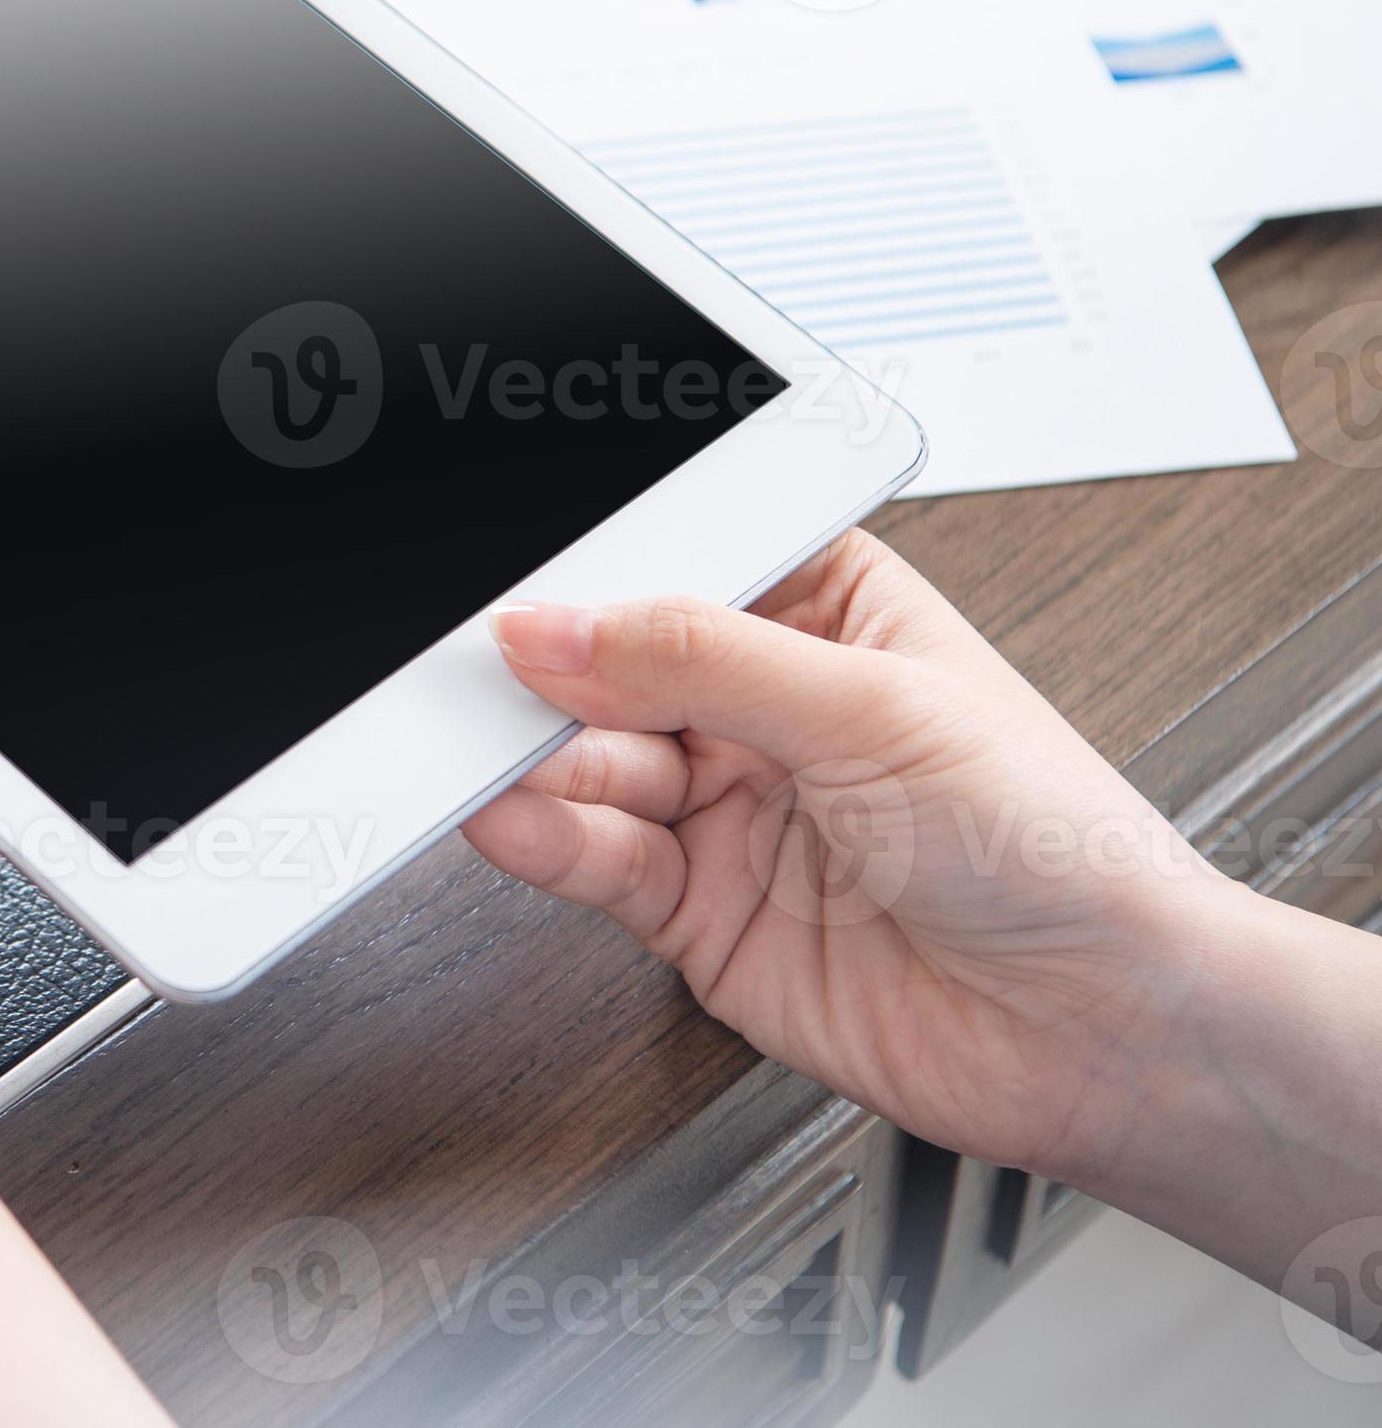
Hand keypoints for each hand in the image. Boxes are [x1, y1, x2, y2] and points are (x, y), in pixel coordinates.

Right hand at [463, 530, 1250, 1185]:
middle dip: (550, 677)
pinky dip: (547, 841)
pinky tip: (520, 821)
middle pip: (608, 668)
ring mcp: (725, 808)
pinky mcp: (695, 907)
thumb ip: (702, 660)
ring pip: (589, 764)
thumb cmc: (1059, 849)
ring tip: (505, 765)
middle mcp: (764, 706)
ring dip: (542, 765)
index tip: (528, 594)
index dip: (598, 576)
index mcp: (824, 610)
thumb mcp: (876, 711)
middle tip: (494, 687)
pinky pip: (593, 860)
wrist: (1106, 1034)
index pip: (676, 566)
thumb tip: (563, 626)